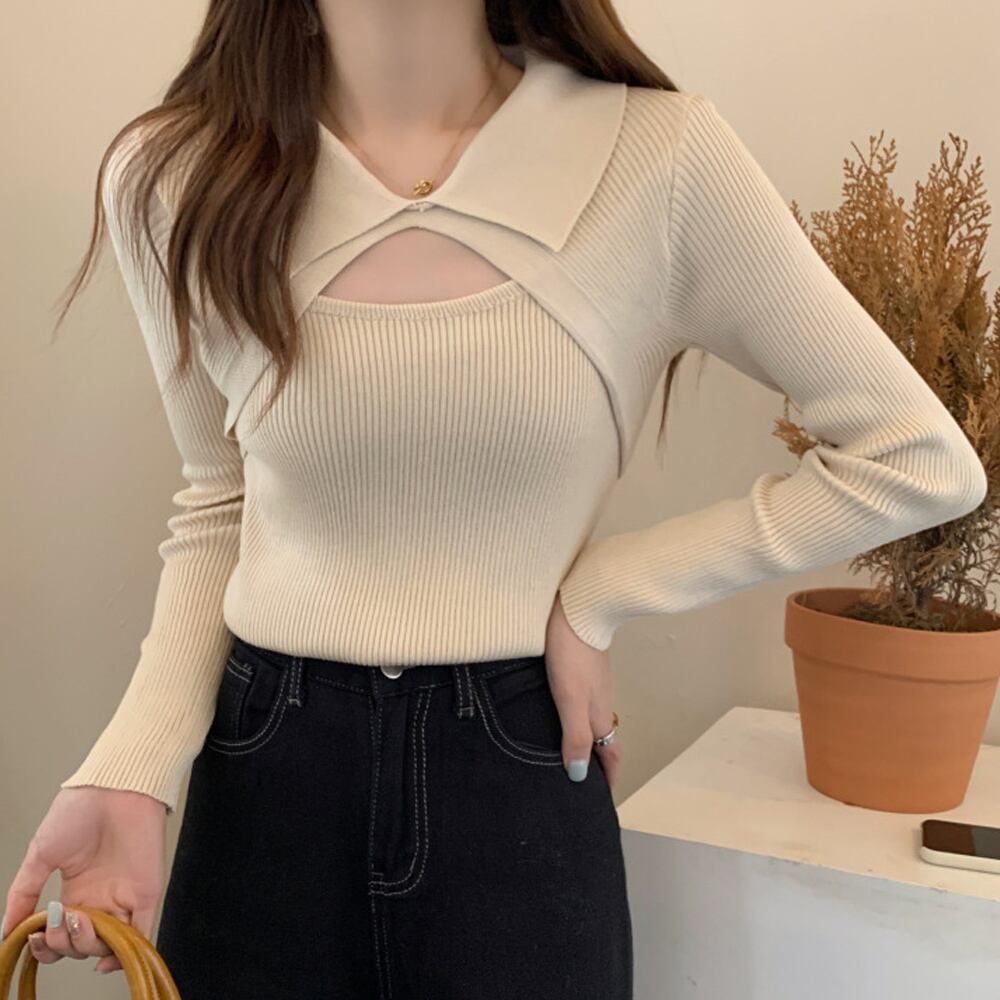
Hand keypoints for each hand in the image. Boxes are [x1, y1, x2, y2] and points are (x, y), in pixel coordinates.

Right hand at [2, 786, 167, 974]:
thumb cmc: (80, 810)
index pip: (60, 935)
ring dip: (85, 946)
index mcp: (77, 891)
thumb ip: (24, 893)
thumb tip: (6, 933)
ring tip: (76, 921)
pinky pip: (142, 933)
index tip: (33, 938)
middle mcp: (101, 898)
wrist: (114, 786)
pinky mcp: (147, 892)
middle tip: (58, 921)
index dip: (45, 946)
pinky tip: (103, 959)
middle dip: (63, 944)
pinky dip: (123, 954)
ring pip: (107, 945)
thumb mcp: (41, 854)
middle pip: (80, 944)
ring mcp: (124, 896)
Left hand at [545, 591, 621, 787]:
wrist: (578, 610)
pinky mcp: (579, 670)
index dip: (607, 778)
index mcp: (598, 714)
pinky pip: (580, 703)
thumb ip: (575, 736)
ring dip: (585, 741)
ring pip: (591, 721)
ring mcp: (590, 685)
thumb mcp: (570, 700)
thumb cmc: (572, 654)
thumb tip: (578, 776)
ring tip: (569, 756)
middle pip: (602, 740)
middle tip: (583, 783)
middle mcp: (598, 702)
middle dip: (597, 764)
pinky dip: (574, 719)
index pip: (609, 754)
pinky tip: (556, 715)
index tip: (601, 799)